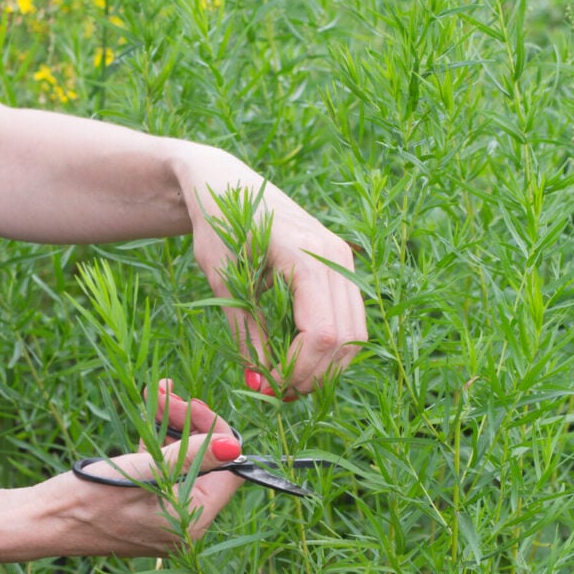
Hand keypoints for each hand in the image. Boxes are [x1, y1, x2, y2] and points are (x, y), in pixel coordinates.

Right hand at [35, 382, 242, 556]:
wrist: (40, 521)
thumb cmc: (88, 497)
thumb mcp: (143, 470)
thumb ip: (189, 456)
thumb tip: (234, 446)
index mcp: (193, 521)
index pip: (229, 470)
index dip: (214, 432)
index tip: (188, 404)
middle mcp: (186, 524)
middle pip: (207, 462)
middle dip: (189, 423)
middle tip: (165, 393)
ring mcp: (166, 517)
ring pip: (185, 461)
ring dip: (173, 425)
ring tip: (154, 394)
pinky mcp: (147, 508)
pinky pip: (164, 470)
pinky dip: (157, 442)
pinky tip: (149, 412)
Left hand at [176, 147, 367, 396]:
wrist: (224, 182)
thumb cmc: (217, 226)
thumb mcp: (224, 282)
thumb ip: (246, 333)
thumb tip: (259, 383)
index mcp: (304, 255)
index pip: (321, 333)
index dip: (299, 370)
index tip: (270, 386)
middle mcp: (335, 255)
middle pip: (347, 338)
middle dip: (316, 374)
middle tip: (281, 390)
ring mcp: (344, 258)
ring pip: (356, 332)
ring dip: (328, 364)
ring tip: (290, 377)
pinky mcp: (341, 264)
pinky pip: (350, 317)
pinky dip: (332, 345)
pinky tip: (301, 355)